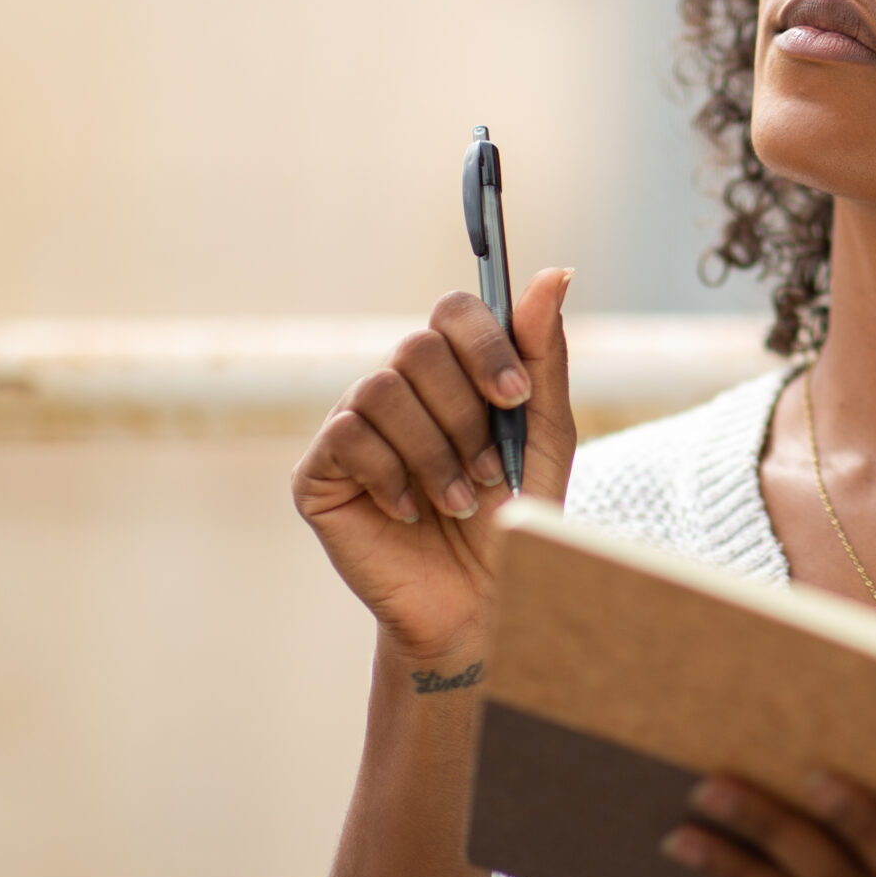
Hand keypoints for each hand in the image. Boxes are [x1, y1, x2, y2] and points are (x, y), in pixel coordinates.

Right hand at [292, 269, 575, 662]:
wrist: (482, 603)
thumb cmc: (515, 517)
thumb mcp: (545, 436)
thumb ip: (544, 357)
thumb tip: (556, 273)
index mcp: (451, 372)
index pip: (453, 311)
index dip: (484, 345)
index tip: (513, 398)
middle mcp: (397, 388)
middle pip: (417, 348)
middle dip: (463, 414)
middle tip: (487, 470)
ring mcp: (353, 427)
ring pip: (381, 390)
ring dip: (433, 453)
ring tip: (458, 503)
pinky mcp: (319, 472)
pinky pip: (347, 437)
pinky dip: (391, 476)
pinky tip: (411, 512)